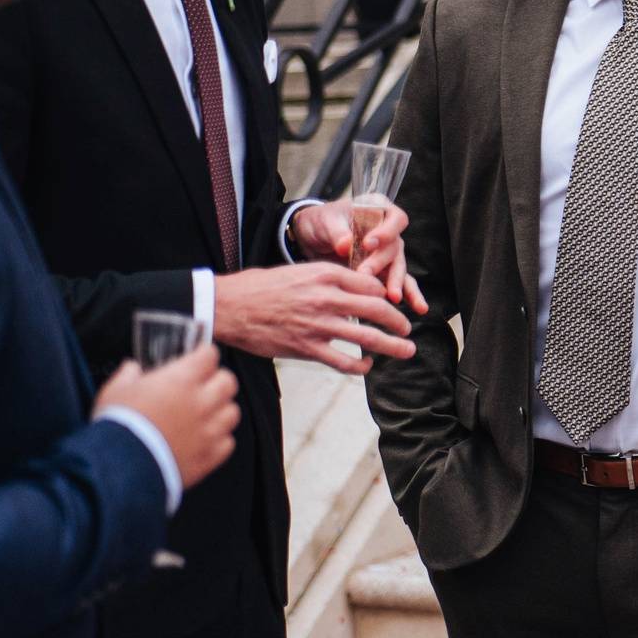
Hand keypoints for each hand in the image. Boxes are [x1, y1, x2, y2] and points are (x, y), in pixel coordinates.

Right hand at [95, 343, 238, 488]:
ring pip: (232, 412)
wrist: (121, 468)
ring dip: (221, 410)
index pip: (210, 355)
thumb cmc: (118, 426)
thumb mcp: (115, 391)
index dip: (203, 356)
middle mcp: (201, 402)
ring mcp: (209, 431)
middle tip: (204, 385)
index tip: (198, 359)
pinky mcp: (209, 457)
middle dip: (217, 380)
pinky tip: (204, 439)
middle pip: (228, 381)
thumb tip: (133, 369)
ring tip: (206, 414)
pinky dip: (219, 439)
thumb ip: (129, 375)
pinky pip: (227, 443)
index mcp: (181, 380)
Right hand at [213, 263, 413, 372]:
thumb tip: (350, 290)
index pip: (370, 284)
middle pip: (378, 310)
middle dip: (399, 321)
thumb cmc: (259, 288)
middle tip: (408, 328)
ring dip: (393, 346)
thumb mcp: (296, 271)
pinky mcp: (307, 348)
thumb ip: (324, 280)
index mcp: (324, 274)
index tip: (393, 303)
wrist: (229, 307)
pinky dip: (360, 366)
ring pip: (367, 338)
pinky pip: (344, 361)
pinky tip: (366, 365)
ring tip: (407, 350)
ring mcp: (318, 325)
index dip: (386, 295)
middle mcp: (326, 298)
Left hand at [290, 200, 424, 311]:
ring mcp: (387, 252)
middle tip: (364, 273)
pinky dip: (409, 295)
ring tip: (392, 297)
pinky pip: (400, 282)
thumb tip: (345, 246)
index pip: (394, 218)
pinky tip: (419, 308)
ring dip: (396, 282)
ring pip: (399, 266)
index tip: (368, 243)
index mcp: (378, 209)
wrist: (312, 238)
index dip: (386, 231)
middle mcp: (388, 230)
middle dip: (381, 262)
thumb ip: (337, 232)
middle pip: (395, 246)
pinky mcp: (383, 270)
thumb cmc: (321, 222)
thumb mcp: (325, 222)